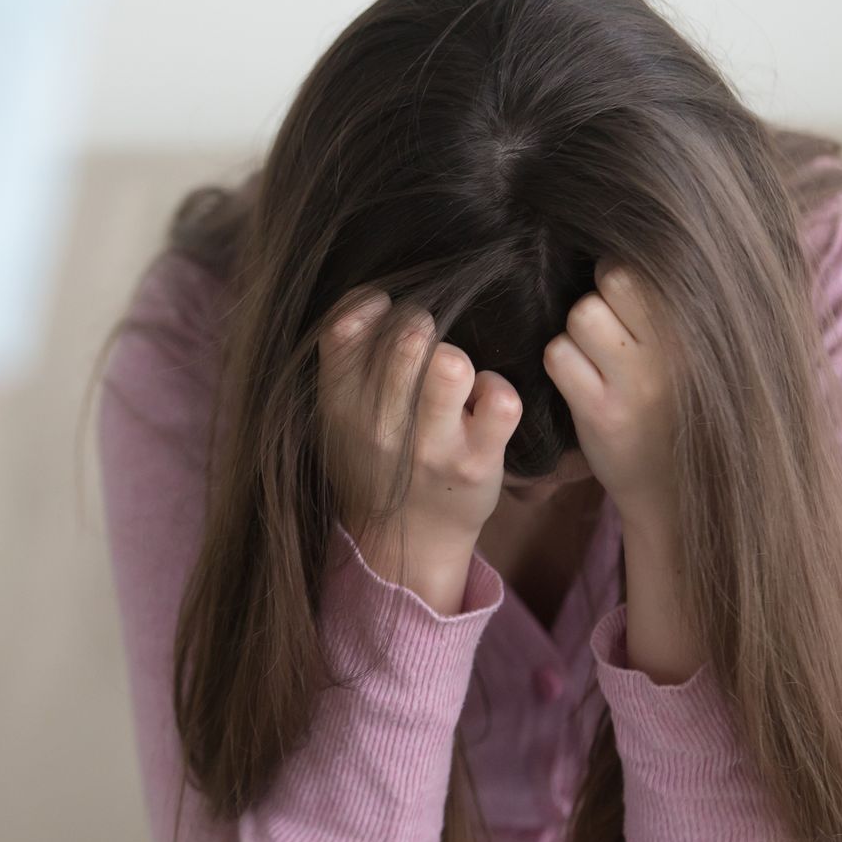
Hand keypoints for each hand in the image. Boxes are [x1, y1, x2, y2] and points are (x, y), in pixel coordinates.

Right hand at [318, 290, 522, 613]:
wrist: (406, 543)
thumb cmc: (377, 463)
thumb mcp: (340, 416)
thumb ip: (348, 361)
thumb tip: (377, 298)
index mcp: (340, 406)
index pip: (345, 328)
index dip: (373, 305)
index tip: (386, 313)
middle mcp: (379, 427)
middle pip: (409, 338)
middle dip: (425, 326)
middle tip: (428, 346)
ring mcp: (430, 447)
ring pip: (452, 364)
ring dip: (459, 358)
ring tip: (455, 377)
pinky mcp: (476, 463)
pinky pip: (501, 399)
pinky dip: (499, 391)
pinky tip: (484, 404)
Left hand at [542, 259, 678, 526]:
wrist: (676, 490)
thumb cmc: (677, 408)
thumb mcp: (689, 353)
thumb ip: (665, 306)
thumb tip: (621, 249)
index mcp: (697, 329)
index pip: (647, 267)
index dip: (621, 276)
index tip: (623, 302)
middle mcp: (673, 350)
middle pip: (614, 279)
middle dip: (599, 296)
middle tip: (608, 331)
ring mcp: (637, 381)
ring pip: (581, 314)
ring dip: (576, 332)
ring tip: (597, 360)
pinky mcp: (602, 411)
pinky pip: (559, 355)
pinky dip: (561, 364)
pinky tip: (581, 385)